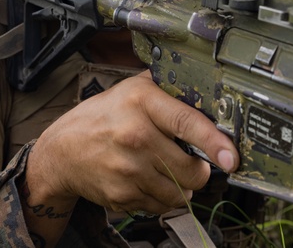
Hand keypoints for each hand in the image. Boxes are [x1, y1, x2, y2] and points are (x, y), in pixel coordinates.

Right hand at [25, 71, 238, 215]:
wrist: (61, 152)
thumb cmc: (101, 117)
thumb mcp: (130, 89)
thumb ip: (166, 86)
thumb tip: (206, 87)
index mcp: (141, 102)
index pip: (187, 122)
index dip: (214, 142)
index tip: (231, 157)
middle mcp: (135, 135)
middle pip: (190, 168)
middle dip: (199, 170)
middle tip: (194, 163)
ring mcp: (127, 169)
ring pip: (179, 192)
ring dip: (182, 187)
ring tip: (168, 171)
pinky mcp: (122, 195)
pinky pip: (160, 206)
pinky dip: (162, 198)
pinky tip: (148, 181)